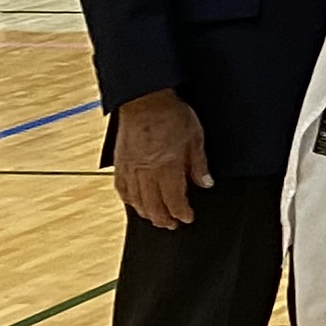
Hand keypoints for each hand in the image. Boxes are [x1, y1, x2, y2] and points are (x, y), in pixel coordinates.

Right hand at [110, 88, 211, 230]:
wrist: (145, 100)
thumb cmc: (171, 115)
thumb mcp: (195, 138)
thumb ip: (199, 164)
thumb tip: (206, 183)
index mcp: (166, 167)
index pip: (174, 201)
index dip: (181, 213)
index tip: (187, 218)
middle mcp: (146, 172)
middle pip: (153, 206)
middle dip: (164, 219)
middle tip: (172, 225)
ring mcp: (130, 168)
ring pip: (136, 201)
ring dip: (146, 213)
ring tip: (156, 218)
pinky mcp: (120, 163)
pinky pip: (121, 188)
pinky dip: (129, 199)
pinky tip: (134, 202)